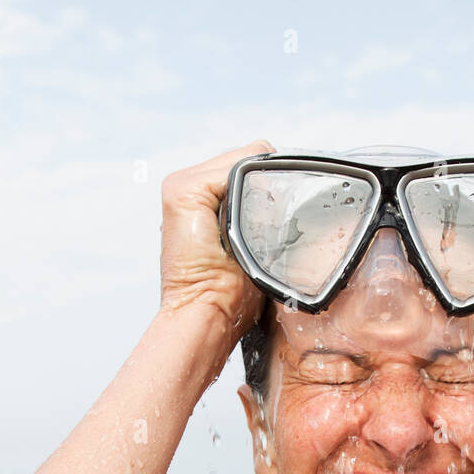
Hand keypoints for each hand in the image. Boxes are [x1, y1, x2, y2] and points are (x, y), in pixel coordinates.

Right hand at [159, 139, 273, 346]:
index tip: (280, 216)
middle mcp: (187, 188)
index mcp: (200, 200)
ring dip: (259, 187)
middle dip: (265, 184)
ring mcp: (181, 186)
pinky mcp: (183, 191)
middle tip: (268, 228)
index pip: (245, 167)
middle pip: (244, 160)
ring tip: (257, 227)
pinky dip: (246, 189)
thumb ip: (261, 218)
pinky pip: (230, 169)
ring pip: (240, 161)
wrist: (207, 313)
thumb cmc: (230, 294)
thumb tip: (292, 206)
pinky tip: (245, 220)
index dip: (269, 184)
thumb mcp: (252, 249)